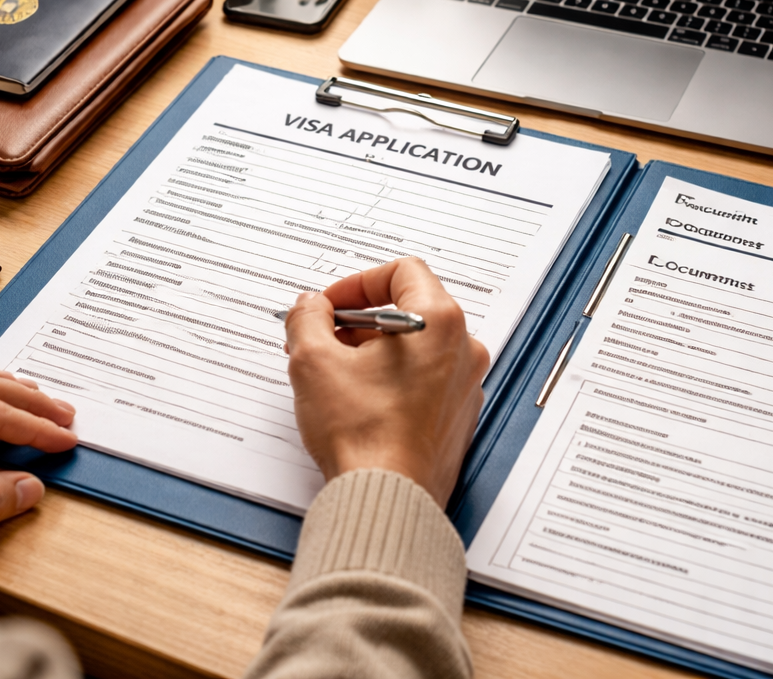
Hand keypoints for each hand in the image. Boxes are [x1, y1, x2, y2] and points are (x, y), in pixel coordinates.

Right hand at [284, 258, 489, 508]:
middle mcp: (462, 350)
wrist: (387, 500)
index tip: (330, 305)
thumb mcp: (314, 361)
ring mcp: (463, 386)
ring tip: (332, 373)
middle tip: (322, 338)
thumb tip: (310, 306)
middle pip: (408, 309)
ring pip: (414, 347)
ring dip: (372, 350)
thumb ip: (308, 318)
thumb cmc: (363, 435)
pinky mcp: (456, 417)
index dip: (358, 283)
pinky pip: (423, 379)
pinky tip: (356, 400)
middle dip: (358, 320)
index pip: (402, 272)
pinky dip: (390, 378)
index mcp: (438, 323)